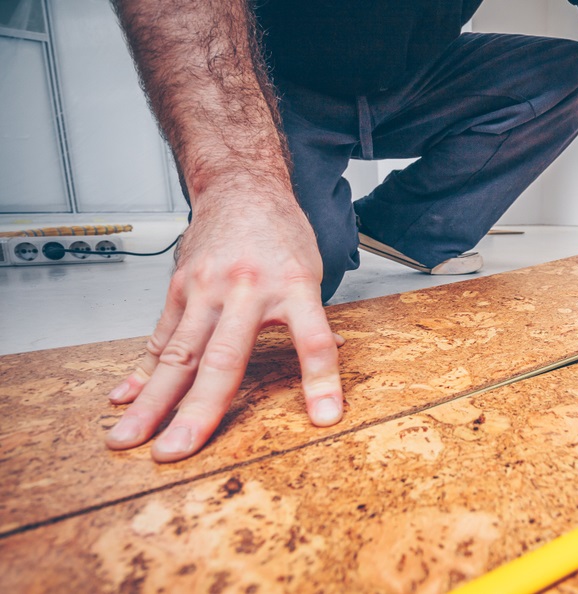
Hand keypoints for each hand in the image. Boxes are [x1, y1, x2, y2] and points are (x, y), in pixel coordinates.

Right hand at [104, 200, 344, 462]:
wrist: (242, 186)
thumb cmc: (280, 232)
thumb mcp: (311, 271)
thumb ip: (313, 318)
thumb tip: (332, 355)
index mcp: (294, 287)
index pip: (313, 340)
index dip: (321, 380)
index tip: (324, 417)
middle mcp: (248, 290)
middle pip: (223, 360)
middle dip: (199, 411)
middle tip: (177, 451)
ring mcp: (207, 289)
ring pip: (178, 354)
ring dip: (152, 401)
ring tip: (129, 438)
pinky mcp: (180, 288)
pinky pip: (160, 336)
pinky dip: (140, 372)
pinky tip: (122, 399)